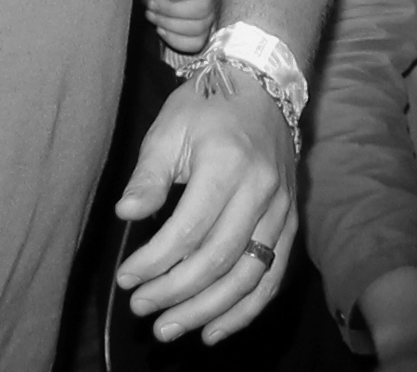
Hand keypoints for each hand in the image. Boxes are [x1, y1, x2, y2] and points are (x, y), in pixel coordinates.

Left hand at [113, 68, 299, 344]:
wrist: (265, 85)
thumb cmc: (208, 106)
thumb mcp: (169, 129)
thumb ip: (149, 175)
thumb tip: (126, 214)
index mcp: (227, 164)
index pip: (189, 229)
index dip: (154, 262)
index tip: (125, 278)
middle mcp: (261, 190)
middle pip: (217, 259)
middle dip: (175, 292)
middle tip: (141, 309)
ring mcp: (281, 209)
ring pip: (247, 275)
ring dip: (206, 310)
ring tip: (169, 329)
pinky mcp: (291, 222)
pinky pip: (272, 275)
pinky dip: (246, 310)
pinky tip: (214, 331)